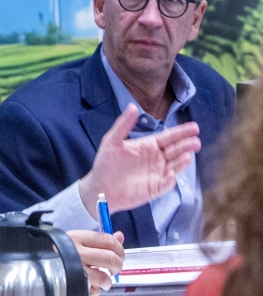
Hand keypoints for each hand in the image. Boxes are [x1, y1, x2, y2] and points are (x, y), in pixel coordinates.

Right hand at [67, 229, 123, 295]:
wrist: (37, 264)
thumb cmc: (61, 252)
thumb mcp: (78, 240)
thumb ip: (100, 239)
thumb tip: (120, 235)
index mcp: (78, 237)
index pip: (108, 240)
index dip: (120, 249)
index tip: (120, 255)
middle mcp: (76, 252)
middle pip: (110, 258)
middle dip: (118, 266)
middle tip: (115, 269)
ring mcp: (74, 269)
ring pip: (103, 277)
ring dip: (107, 282)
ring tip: (104, 282)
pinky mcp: (72, 284)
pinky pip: (91, 291)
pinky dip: (95, 292)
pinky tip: (90, 287)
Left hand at [78, 103, 200, 216]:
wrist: (100, 188)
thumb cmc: (106, 164)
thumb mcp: (112, 141)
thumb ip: (123, 124)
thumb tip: (133, 106)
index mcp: (149, 146)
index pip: (169, 137)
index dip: (181, 133)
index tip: (194, 127)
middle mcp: (156, 159)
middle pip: (175, 150)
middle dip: (186, 145)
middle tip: (196, 141)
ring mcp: (157, 174)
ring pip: (175, 165)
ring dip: (182, 161)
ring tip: (188, 155)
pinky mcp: (155, 188)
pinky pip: (166, 184)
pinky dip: (170, 180)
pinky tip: (171, 174)